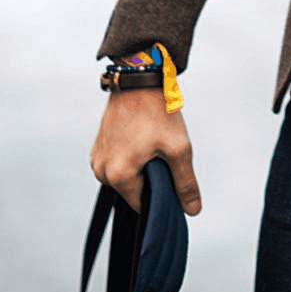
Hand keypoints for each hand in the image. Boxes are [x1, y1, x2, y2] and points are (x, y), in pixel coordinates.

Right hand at [90, 86, 201, 215]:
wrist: (139, 80)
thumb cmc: (158, 113)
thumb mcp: (178, 149)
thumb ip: (185, 183)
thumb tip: (192, 211)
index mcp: (118, 175)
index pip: (142, 205)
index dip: (161, 195)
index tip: (172, 176)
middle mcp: (101, 171)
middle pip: (133, 191)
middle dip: (151, 179)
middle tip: (164, 154)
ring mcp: (97, 159)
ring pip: (126, 177)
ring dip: (141, 167)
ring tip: (152, 143)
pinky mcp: (98, 147)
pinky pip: (118, 163)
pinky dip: (131, 157)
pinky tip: (142, 139)